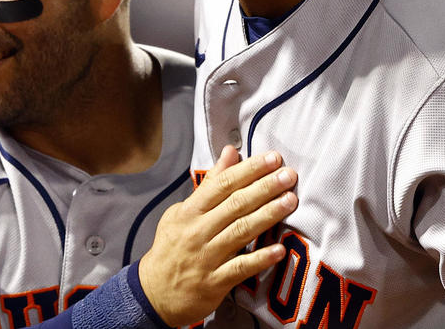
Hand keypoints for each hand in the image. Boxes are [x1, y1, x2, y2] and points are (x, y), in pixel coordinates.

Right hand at [138, 145, 297, 326]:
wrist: (154, 293)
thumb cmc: (172, 249)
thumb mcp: (183, 212)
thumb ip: (211, 183)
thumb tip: (231, 153)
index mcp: (190, 212)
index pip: (222, 184)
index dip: (249, 170)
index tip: (272, 159)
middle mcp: (198, 231)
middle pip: (235, 204)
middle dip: (264, 187)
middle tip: (288, 175)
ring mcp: (206, 257)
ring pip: (241, 231)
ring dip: (268, 215)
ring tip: (290, 201)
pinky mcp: (215, 282)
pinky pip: (241, 268)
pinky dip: (260, 258)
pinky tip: (279, 249)